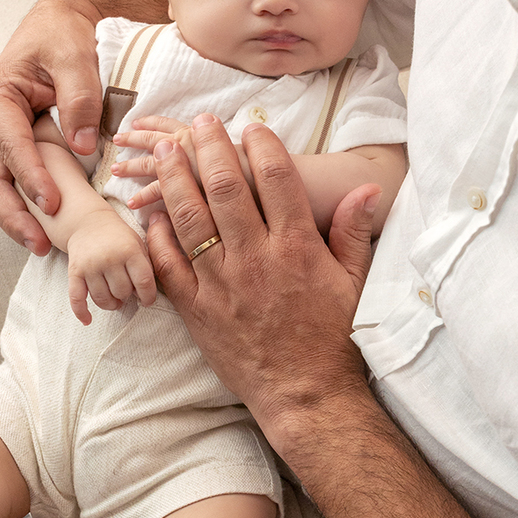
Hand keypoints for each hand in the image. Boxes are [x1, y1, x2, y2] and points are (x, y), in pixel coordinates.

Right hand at [0, 0, 104, 254]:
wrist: (59, 24)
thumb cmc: (62, 34)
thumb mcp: (74, 55)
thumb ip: (79, 97)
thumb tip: (83, 146)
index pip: (10, 146)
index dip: (30, 177)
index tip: (52, 203)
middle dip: (13, 215)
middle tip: (40, 244)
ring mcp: (1, 140)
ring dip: (17, 220)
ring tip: (44, 247)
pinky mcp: (17, 149)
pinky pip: (16, 184)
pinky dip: (28, 208)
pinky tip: (50, 230)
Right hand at [66, 208, 155, 324]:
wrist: (88, 222)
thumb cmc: (118, 237)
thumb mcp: (138, 244)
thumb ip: (146, 266)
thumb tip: (146, 295)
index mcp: (130, 250)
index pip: (144, 282)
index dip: (148, 297)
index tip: (147, 301)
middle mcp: (109, 258)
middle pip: (122, 292)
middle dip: (127, 296)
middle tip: (126, 291)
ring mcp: (90, 266)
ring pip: (103, 299)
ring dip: (111, 304)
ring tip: (115, 300)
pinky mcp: (74, 272)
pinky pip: (76, 298)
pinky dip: (81, 312)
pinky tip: (88, 320)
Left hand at [115, 115, 249, 211]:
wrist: (266, 186)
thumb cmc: (259, 169)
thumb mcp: (241, 153)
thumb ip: (224, 151)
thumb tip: (218, 151)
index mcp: (201, 135)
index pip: (172, 124)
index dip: (154, 122)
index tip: (139, 122)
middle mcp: (190, 146)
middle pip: (156, 139)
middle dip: (135, 139)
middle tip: (119, 138)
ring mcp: (185, 167)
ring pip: (150, 165)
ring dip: (131, 166)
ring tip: (116, 170)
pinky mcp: (183, 190)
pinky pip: (157, 192)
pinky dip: (143, 196)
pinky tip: (132, 203)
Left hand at [144, 114, 380, 451]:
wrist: (306, 396)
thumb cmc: (334, 339)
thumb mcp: (354, 282)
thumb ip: (354, 231)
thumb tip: (367, 189)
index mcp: (297, 247)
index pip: (275, 178)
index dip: (261, 145)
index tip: (252, 127)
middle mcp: (256, 259)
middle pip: (225, 187)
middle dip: (211, 147)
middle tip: (202, 122)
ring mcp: (221, 284)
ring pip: (189, 218)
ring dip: (175, 178)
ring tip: (166, 150)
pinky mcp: (197, 310)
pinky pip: (169, 264)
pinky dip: (157, 235)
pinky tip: (151, 212)